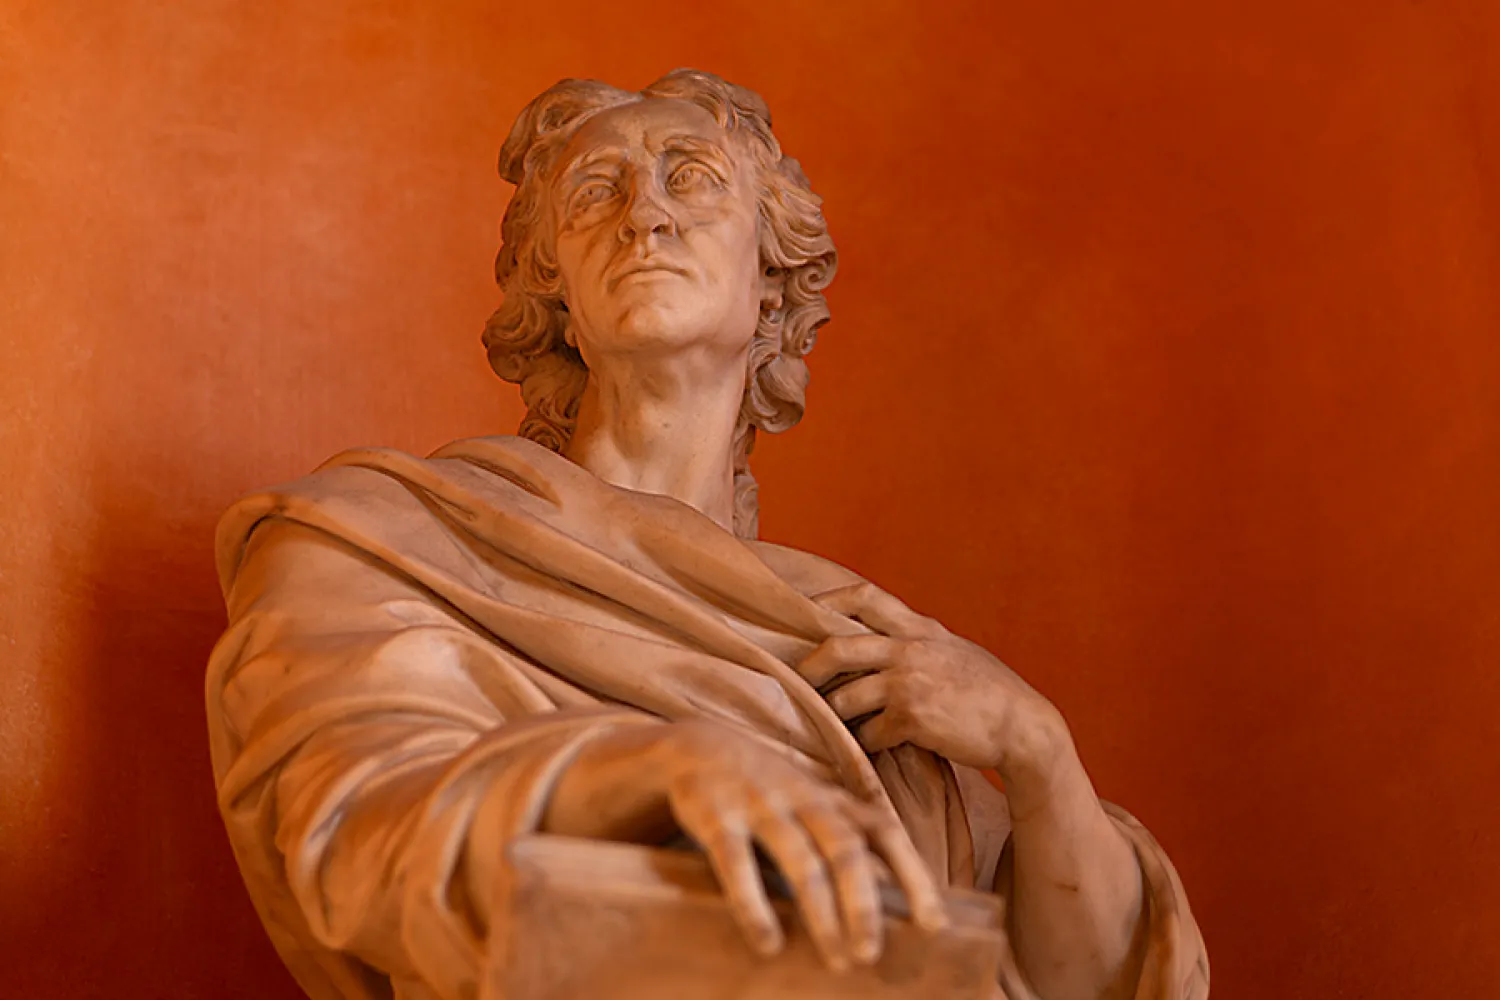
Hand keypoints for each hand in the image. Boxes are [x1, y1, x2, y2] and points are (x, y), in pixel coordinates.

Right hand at [653, 720, 947, 970]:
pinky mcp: (716, 815)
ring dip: (821, 911)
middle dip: (863, 903)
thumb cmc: (767, 791)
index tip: (933, 924)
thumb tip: (895, 901)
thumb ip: (847, 842)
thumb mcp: (812, 806)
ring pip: (800, 857)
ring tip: (836, 958)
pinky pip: (737, 861)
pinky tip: (769, 942)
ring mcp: (760, 804)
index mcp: (832, 800)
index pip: (884, 833)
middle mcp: (803, 798)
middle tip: (871, 954)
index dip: (913, 875)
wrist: (694, 746)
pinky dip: (754, 904)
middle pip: (845, 848)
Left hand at [798, 582, 1070, 783]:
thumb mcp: (952, 649)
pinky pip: (868, 734)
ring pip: (845, 698)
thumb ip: (915, 640)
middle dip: (809, 667)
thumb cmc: (987, 691)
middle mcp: (909, 649)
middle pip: (837, 648)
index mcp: (919, 628)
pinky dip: (867, 743)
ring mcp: (908, 683)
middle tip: (799, 682)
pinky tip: (878, 746)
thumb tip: (875, 642)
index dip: (828, 601)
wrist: (1022, 726)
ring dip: (837, 717)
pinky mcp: (911, 719)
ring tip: (841, 726)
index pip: (864, 597)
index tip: (807, 613)